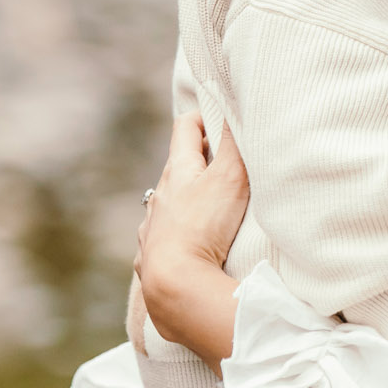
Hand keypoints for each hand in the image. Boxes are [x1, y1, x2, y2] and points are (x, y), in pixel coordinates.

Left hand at [136, 114, 248, 287]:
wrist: (174, 283)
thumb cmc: (203, 226)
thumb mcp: (229, 177)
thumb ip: (234, 142)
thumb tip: (235, 104)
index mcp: (177, 170)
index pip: (186, 127)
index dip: (204, 117)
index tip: (222, 120)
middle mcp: (159, 195)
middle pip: (178, 167)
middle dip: (201, 161)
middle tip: (228, 164)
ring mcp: (152, 226)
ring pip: (170, 203)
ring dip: (189, 200)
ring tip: (214, 210)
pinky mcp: (151, 256)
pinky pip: (164, 238)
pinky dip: (178, 234)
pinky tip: (192, 246)